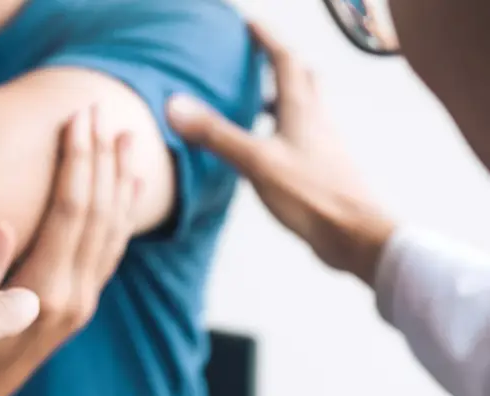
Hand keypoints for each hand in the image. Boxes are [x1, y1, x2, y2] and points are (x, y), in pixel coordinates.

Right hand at [0, 105, 140, 395]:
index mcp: (41, 293)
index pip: (70, 212)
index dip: (77, 161)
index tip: (78, 117)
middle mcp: (71, 299)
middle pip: (98, 214)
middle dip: (100, 159)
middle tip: (101, 111)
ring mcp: (80, 305)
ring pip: (112, 232)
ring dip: (119, 182)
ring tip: (127, 139)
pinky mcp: (79, 308)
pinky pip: (109, 254)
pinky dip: (121, 217)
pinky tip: (125, 191)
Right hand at [165, 22, 395, 284]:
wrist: (354, 236)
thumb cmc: (311, 196)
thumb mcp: (256, 161)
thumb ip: (216, 134)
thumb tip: (176, 106)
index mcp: (301, 110)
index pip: (284, 60)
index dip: (266, 40)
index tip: (248, 25)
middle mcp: (315, 121)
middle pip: (302, 79)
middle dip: (280, 63)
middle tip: (258, 57)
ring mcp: (321, 146)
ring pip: (304, 109)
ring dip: (283, 97)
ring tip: (257, 100)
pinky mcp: (321, 169)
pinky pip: (302, 137)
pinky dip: (283, 130)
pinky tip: (268, 149)